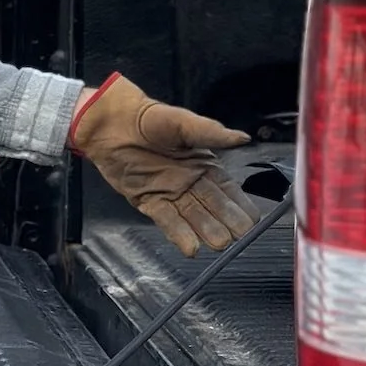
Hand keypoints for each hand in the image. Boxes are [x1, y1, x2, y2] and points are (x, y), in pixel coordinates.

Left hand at [70, 74, 253, 257]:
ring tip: (220, 244)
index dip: (240, 205)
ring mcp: (170, 193)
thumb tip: (243, 138)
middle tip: (240, 237)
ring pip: (193, 217)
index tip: (254, 220)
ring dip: (206, 231)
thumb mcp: (183, 123)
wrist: (111, 123)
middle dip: (228, 222)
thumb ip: (211, 133)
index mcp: (203, 164)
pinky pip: (167, 220)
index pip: (228, 190)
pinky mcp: (148, 200)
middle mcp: (190, 182)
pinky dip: (179, 234)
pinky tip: (192, 248)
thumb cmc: (148, 118)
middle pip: (214, 207)